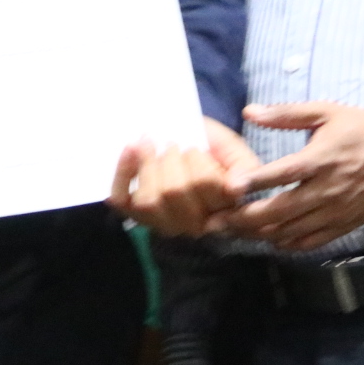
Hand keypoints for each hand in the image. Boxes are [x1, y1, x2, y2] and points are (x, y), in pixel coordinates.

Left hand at [107, 116, 260, 237]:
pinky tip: (129, 150)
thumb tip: (236, 187)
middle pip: (173, 192)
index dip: (196, 159)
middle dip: (169, 159)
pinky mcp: (138, 214)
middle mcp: (194, 222)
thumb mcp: (235, 151)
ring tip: (148, 142)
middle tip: (171, 143)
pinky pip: (123, 202)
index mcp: (223, 206)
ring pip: (148, 201)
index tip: (193, 146)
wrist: (193, 148)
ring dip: (146, 165)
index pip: (205, 184)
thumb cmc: (216, 151)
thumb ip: (243, 166)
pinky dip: (120, 175)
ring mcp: (164, 222)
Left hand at [218, 101, 363, 251]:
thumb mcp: (325, 112)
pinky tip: (270, 241)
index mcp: (320, 159)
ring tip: (233, 233)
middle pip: (280, 211)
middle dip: (245, 219)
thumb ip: (285, 114)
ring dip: (260, 234)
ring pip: (292, 231)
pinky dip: (289, 244)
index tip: (229, 189)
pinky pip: (312, 242)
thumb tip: (249, 111)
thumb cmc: (361, 131)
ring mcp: (335, 211)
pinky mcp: (344, 225)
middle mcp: (325, 190)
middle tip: (216, 222)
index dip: (254, 182)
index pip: (282, 174)